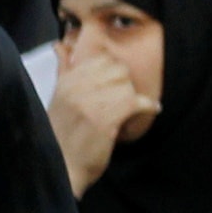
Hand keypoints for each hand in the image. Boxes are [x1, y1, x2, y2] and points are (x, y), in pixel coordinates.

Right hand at [48, 45, 156, 195]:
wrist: (61, 166)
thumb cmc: (61, 133)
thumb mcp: (60, 97)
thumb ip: (65, 70)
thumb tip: (62, 46)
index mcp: (67, 81)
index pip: (102, 58)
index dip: (113, 71)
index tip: (115, 84)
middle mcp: (77, 88)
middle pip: (118, 69)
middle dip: (125, 84)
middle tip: (123, 98)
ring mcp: (91, 102)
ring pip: (128, 85)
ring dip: (133, 98)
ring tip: (130, 109)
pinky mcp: (106, 119)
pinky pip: (138, 101)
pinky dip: (149, 106)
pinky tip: (151, 110)